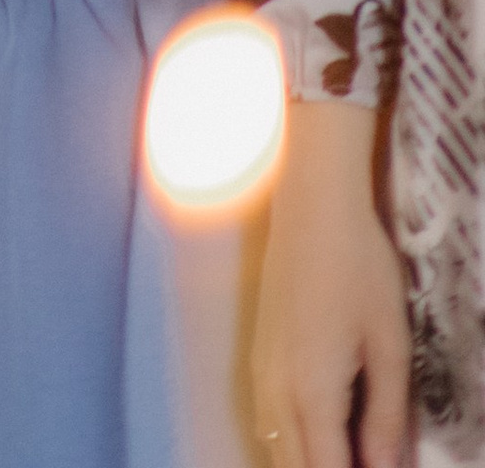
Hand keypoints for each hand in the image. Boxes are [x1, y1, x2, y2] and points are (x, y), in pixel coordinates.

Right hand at [253, 99, 410, 467]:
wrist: (313, 206)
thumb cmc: (359, 268)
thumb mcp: (389, 345)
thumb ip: (386, 417)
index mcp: (310, 393)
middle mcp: (274, 390)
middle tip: (367, 460)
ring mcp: (260, 372)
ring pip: (275, 448)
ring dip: (307, 461)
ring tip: (348, 451)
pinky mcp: (257, 355)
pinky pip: (267, 421)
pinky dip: (291, 444)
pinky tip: (320, 435)